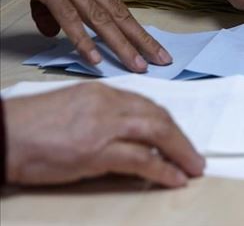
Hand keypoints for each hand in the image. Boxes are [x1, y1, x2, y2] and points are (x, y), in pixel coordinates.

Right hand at [0, 0, 171, 71]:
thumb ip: (50, 11)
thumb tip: (54, 33)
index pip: (120, 10)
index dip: (139, 31)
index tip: (156, 49)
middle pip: (119, 16)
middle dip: (142, 41)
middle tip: (161, 61)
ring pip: (101, 19)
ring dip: (120, 45)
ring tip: (136, 64)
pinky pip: (68, 17)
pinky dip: (82, 38)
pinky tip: (94, 56)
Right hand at [4, 83, 204, 186]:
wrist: (2, 134)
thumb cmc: (29, 127)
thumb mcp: (73, 110)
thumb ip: (102, 116)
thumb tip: (127, 136)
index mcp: (102, 93)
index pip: (147, 106)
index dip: (168, 124)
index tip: (179, 137)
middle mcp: (108, 105)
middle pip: (159, 117)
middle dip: (182, 138)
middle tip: (195, 156)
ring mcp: (103, 128)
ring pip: (157, 134)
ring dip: (181, 153)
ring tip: (194, 167)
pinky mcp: (96, 152)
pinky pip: (142, 159)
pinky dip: (163, 169)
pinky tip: (175, 178)